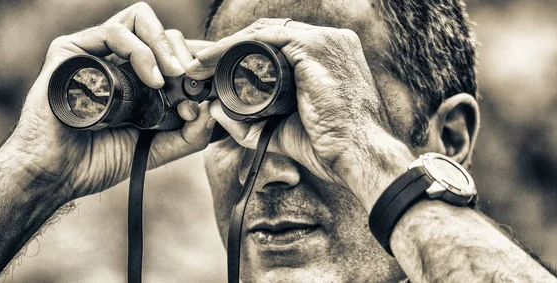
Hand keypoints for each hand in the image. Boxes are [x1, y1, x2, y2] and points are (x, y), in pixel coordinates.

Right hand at [0, 2, 215, 201]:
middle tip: (192, 83)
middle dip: (185, 56)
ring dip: (166, 47)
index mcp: (136, 78)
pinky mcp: (72, 50)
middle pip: (163, 34)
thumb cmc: (99, 160)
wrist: (57, 173)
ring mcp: (95, 52)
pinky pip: (114, 32)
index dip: (196, 62)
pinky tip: (151, 80)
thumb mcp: (156, 148)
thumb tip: (211, 110)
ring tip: (173, 78)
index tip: (210, 86)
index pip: (174, 53)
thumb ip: (188, 135)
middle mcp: (117, 60)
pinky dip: (140, 51)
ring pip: (142, 21)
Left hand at [186, 19, 413, 209]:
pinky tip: (214, 59)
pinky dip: (236, 46)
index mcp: (327, 58)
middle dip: (228, 49)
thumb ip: (250, 123)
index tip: (214, 72)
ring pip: (262, 33)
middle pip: (267, 35)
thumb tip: (215, 111)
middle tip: (199, 67)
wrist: (358, 157)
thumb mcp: (281, 131)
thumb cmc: (330, 148)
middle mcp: (329, 42)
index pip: (278, 45)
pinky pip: (265, 37)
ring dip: (226, 47)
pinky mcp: (316, 47)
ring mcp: (325, 40)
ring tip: (199, 65)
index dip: (242, 55)